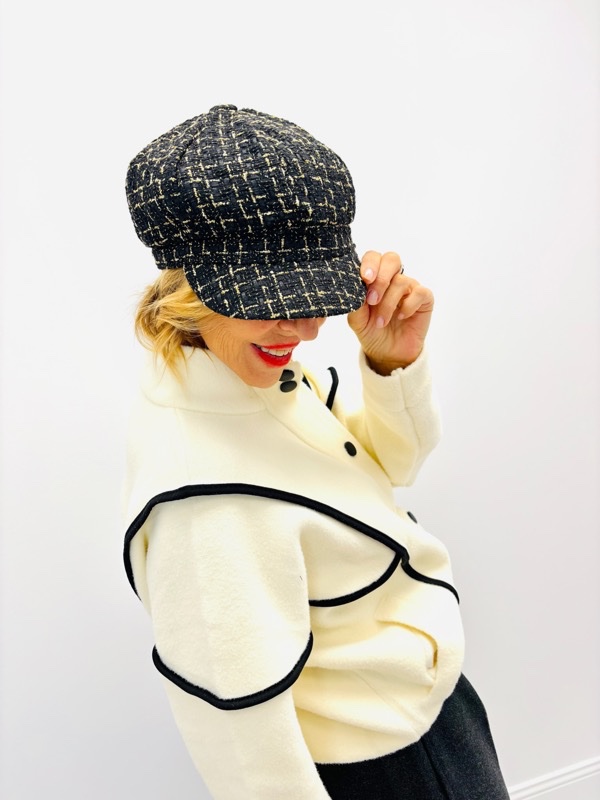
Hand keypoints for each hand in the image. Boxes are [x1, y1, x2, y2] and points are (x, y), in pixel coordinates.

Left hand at [347, 251, 433, 374]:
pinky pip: (419, 292)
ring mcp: (409, 287)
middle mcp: (392, 278)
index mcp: (374, 278)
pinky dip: (408, 306)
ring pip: (401, 281)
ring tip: (381, 322)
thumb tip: (354, 287)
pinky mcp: (424, 298)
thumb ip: (355, 302)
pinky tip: (401, 317)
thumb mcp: (357, 320)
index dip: (370, 264)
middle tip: (372, 299)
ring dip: (388, 303)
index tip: (364, 278)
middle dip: (381, 278)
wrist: (387, 353)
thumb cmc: (372, 332)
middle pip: (391, 259)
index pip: (373, 258)